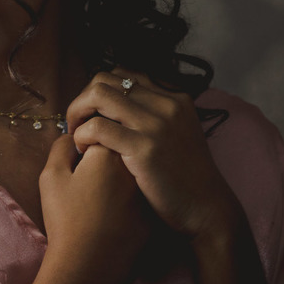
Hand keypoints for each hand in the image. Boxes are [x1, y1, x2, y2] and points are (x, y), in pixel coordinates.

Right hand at [38, 135, 151, 283]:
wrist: (91, 268)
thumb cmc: (67, 220)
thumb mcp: (51, 177)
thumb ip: (62, 147)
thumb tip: (75, 137)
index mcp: (110, 152)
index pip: (101, 127)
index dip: (86, 138)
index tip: (77, 156)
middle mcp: (135, 167)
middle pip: (120, 144)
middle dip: (105, 151)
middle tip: (85, 176)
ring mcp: (147, 189)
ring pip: (131, 170)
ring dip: (117, 172)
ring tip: (96, 196)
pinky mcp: (153, 212)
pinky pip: (138, 193)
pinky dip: (126, 196)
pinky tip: (110, 215)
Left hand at [65, 70, 241, 239]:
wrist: (206, 210)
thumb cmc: (183, 177)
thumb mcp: (176, 134)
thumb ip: (151, 115)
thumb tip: (111, 104)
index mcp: (175, 98)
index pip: (123, 73)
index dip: (98, 91)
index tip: (91, 113)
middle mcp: (167, 104)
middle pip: (105, 80)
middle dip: (82, 99)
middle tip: (76, 124)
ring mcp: (156, 124)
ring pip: (97, 95)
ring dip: (77, 113)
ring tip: (77, 135)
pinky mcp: (145, 148)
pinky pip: (97, 127)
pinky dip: (81, 136)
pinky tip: (83, 150)